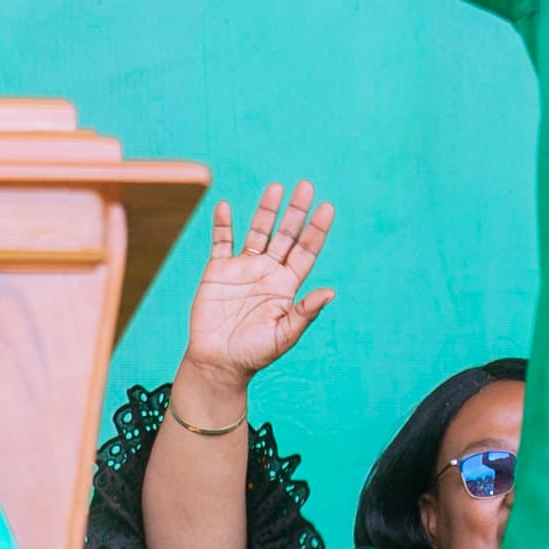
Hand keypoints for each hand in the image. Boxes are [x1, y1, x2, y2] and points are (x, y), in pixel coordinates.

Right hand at [175, 182, 335, 415]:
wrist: (217, 363)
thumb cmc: (254, 354)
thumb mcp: (284, 335)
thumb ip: (305, 312)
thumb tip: (331, 292)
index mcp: (286, 285)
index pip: (305, 251)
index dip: (316, 230)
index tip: (327, 207)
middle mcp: (267, 271)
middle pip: (285, 235)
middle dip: (295, 211)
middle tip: (307, 186)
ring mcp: (242, 268)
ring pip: (257, 232)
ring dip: (266, 211)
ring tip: (276, 187)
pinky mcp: (218, 270)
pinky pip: (221, 241)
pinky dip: (223, 224)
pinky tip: (226, 207)